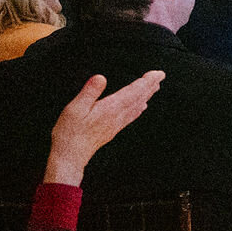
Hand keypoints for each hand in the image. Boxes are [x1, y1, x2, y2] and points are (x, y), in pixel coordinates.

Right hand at [46, 71, 163, 183]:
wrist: (71, 156)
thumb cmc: (70, 133)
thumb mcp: (75, 108)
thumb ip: (89, 92)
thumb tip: (101, 77)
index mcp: (110, 108)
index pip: (133, 92)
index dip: (146, 81)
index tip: (158, 73)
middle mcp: (117, 116)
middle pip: (138, 98)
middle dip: (150, 85)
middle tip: (161, 76)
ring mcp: (116, 124)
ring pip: (136, 106)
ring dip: (146, 95)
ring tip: (155, 87)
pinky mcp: (112, 130)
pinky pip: (131, 116)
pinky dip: (139, 108)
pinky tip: (141, 107)